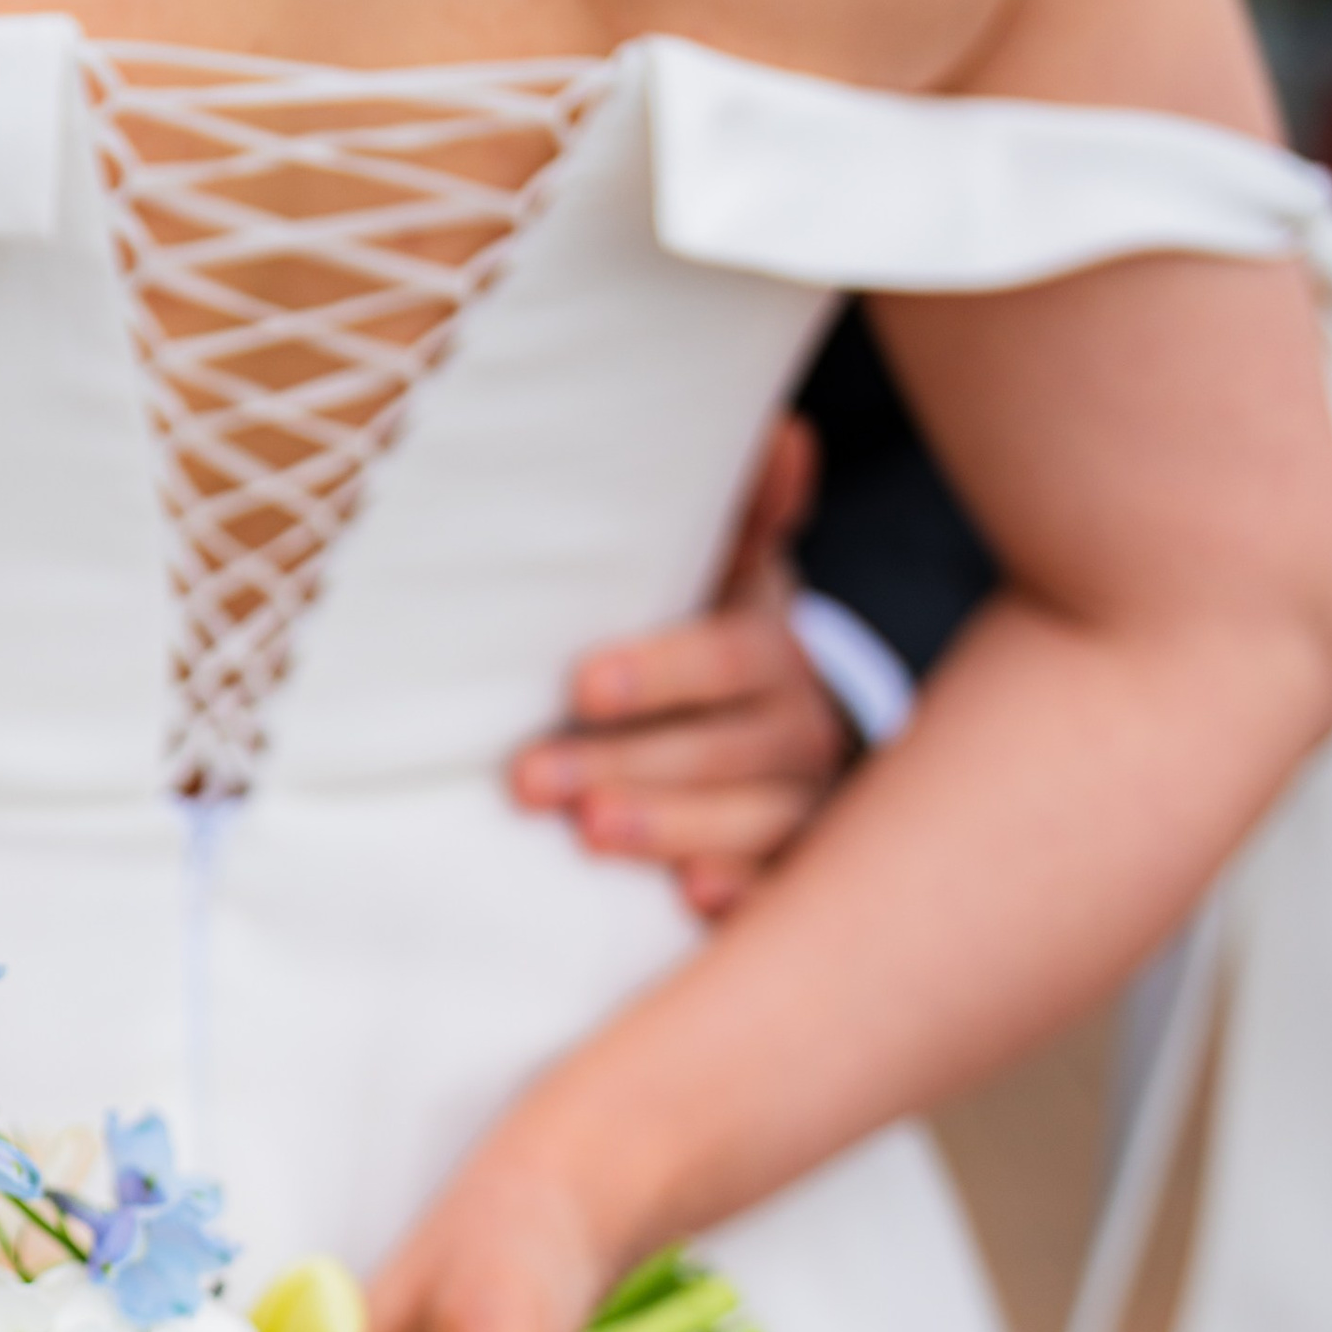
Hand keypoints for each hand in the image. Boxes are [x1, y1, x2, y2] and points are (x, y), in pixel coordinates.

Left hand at [508, 416, 853, 918]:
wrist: (778, 741)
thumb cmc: (714, 651)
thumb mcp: (722, 580)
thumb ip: (737, 516)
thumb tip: (783, 431)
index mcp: (767, 651)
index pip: (724, 656)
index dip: (658, 670)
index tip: (584, 686)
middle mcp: (797, 728)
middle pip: (722, 752)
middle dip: (625, 765)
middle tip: (531, 780)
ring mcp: (800, 808)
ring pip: (751, 825)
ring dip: (668, 830)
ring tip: (589, 834)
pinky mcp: (794, 875)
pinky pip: (780, 893)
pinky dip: (743, 897)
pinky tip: (695, 900)